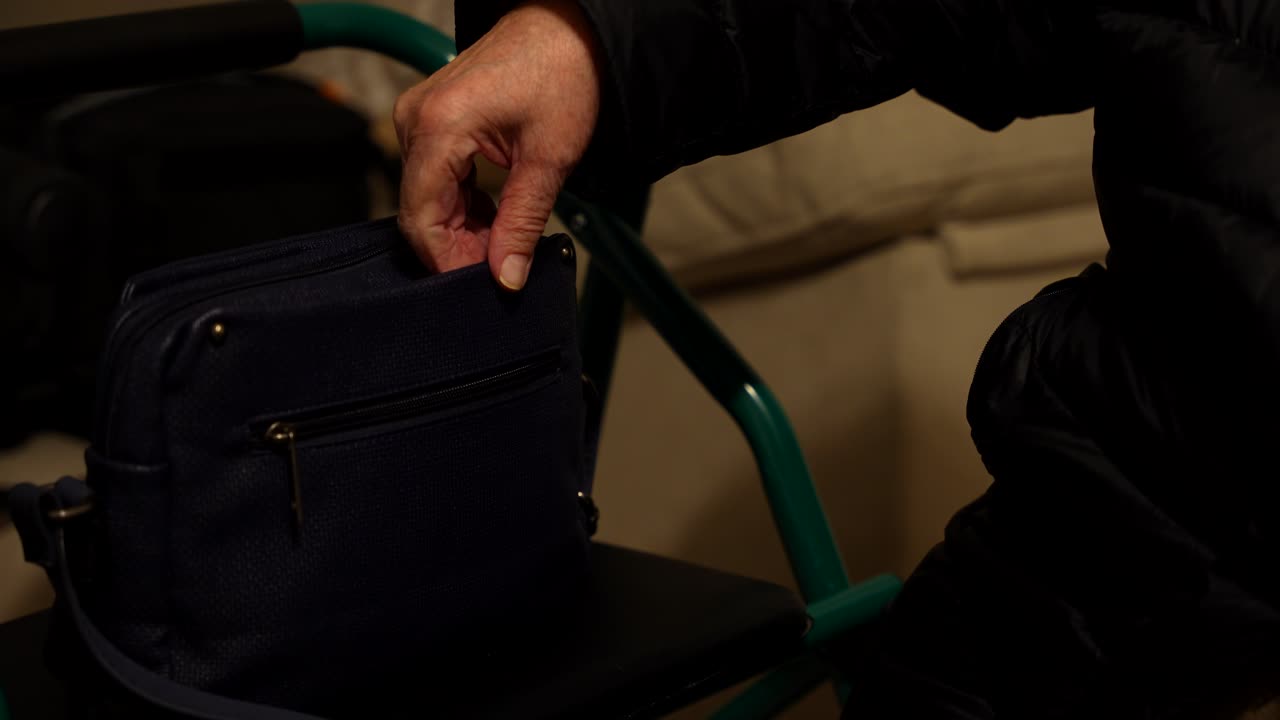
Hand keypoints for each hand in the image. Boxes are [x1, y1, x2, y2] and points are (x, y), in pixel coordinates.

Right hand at [393, 0, 602, 289]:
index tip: (480, 283)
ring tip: (505, 240)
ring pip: (426, 197)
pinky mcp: (432, 118)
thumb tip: (506, 275)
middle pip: (420, 211)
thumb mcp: (548, 159)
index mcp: (439, 126)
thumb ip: (521, 223)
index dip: (448, 260)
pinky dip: (462, 203)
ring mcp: (420, 116)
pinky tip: (494, 214)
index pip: (421, 217)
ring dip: (462, 227)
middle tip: (500, 267)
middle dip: (456, 247)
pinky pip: (434, 177)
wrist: (568, 29)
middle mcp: (416, 119)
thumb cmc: (563, 73)